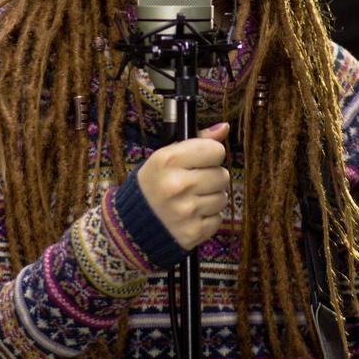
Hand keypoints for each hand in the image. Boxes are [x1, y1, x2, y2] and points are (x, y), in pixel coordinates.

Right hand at [136, 122, 230, 249]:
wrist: (133, 225)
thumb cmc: (154, 185)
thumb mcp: (165, 157)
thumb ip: (197, 141)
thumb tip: (225, 127)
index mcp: (168, 160)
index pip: (216, 150)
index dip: (210, 154)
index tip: (200, 160)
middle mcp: (177, 185)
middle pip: (222, 174)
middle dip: (212, 177)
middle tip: (194, 182)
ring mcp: (186, 211)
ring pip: (222, 197)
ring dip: (211, 197)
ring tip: (192, 198)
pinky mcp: (193, 232)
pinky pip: (218, 218)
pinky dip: (208, 217)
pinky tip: (192, 214)